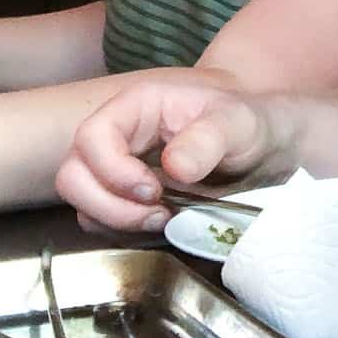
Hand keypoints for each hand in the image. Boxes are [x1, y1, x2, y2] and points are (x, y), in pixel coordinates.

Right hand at [54, 70, 285, 232]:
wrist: (265, 143)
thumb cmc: (251, 123)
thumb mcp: (241, 124)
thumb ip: (210, 138)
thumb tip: (174, 167)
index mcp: (137, 106)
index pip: (91, 137)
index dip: (112, 171)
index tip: (154, 190)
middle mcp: (118, 135)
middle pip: (72, 175)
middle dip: (109, 204)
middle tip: (159, 212)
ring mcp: (116, 167)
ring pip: (81, 202)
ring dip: (116, 221)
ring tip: (165, 218)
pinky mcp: (124, 195)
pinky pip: (100, 220)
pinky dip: (122, 231)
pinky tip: (162, 224)